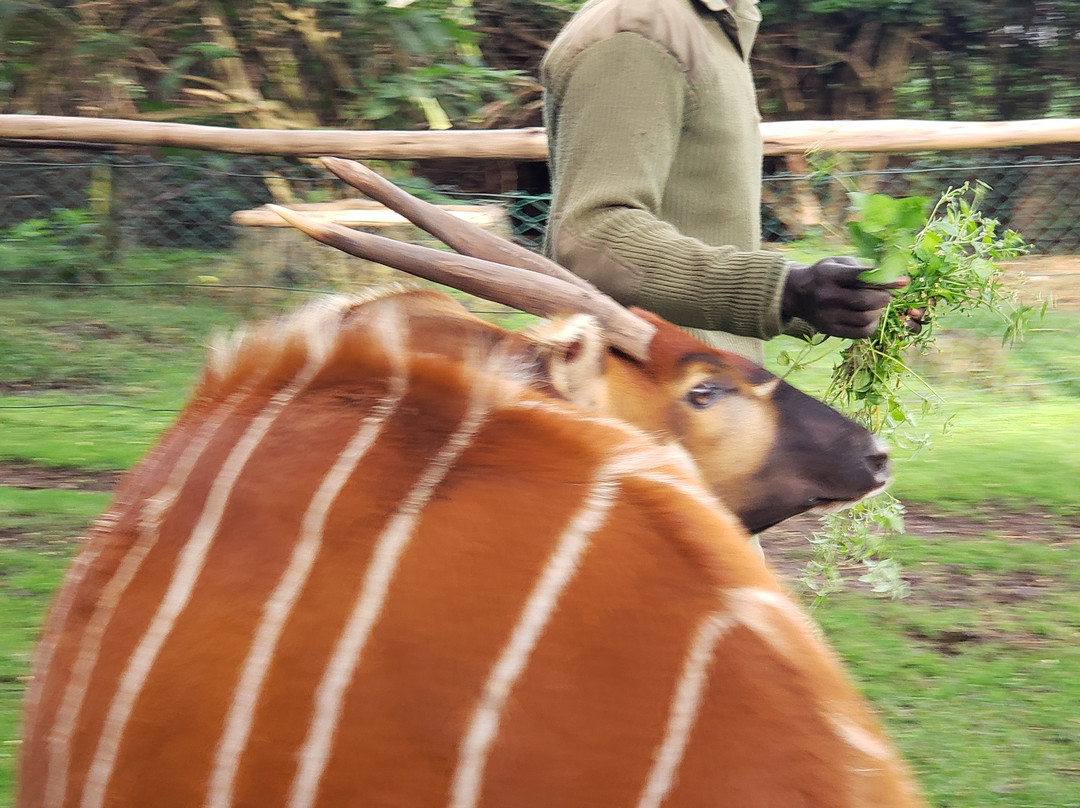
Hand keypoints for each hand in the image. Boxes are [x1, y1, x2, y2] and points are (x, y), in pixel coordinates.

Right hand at [781, 256, 907, 338]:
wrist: (796, 293)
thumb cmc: (824, 274)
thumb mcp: (838, 263)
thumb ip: (862, 268)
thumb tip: (891, 278)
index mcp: (829, 275)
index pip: (862, 278)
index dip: (886, 280)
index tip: (904, 282)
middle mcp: (826, 297)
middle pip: (865, 301)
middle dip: (884, 297)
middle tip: (887, 295)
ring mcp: (827, 316)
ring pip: (864, 318)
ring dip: (878, 312)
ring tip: (877, 306)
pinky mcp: (830, 330)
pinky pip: (860, 333)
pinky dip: (871, 325)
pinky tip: (870, 317)